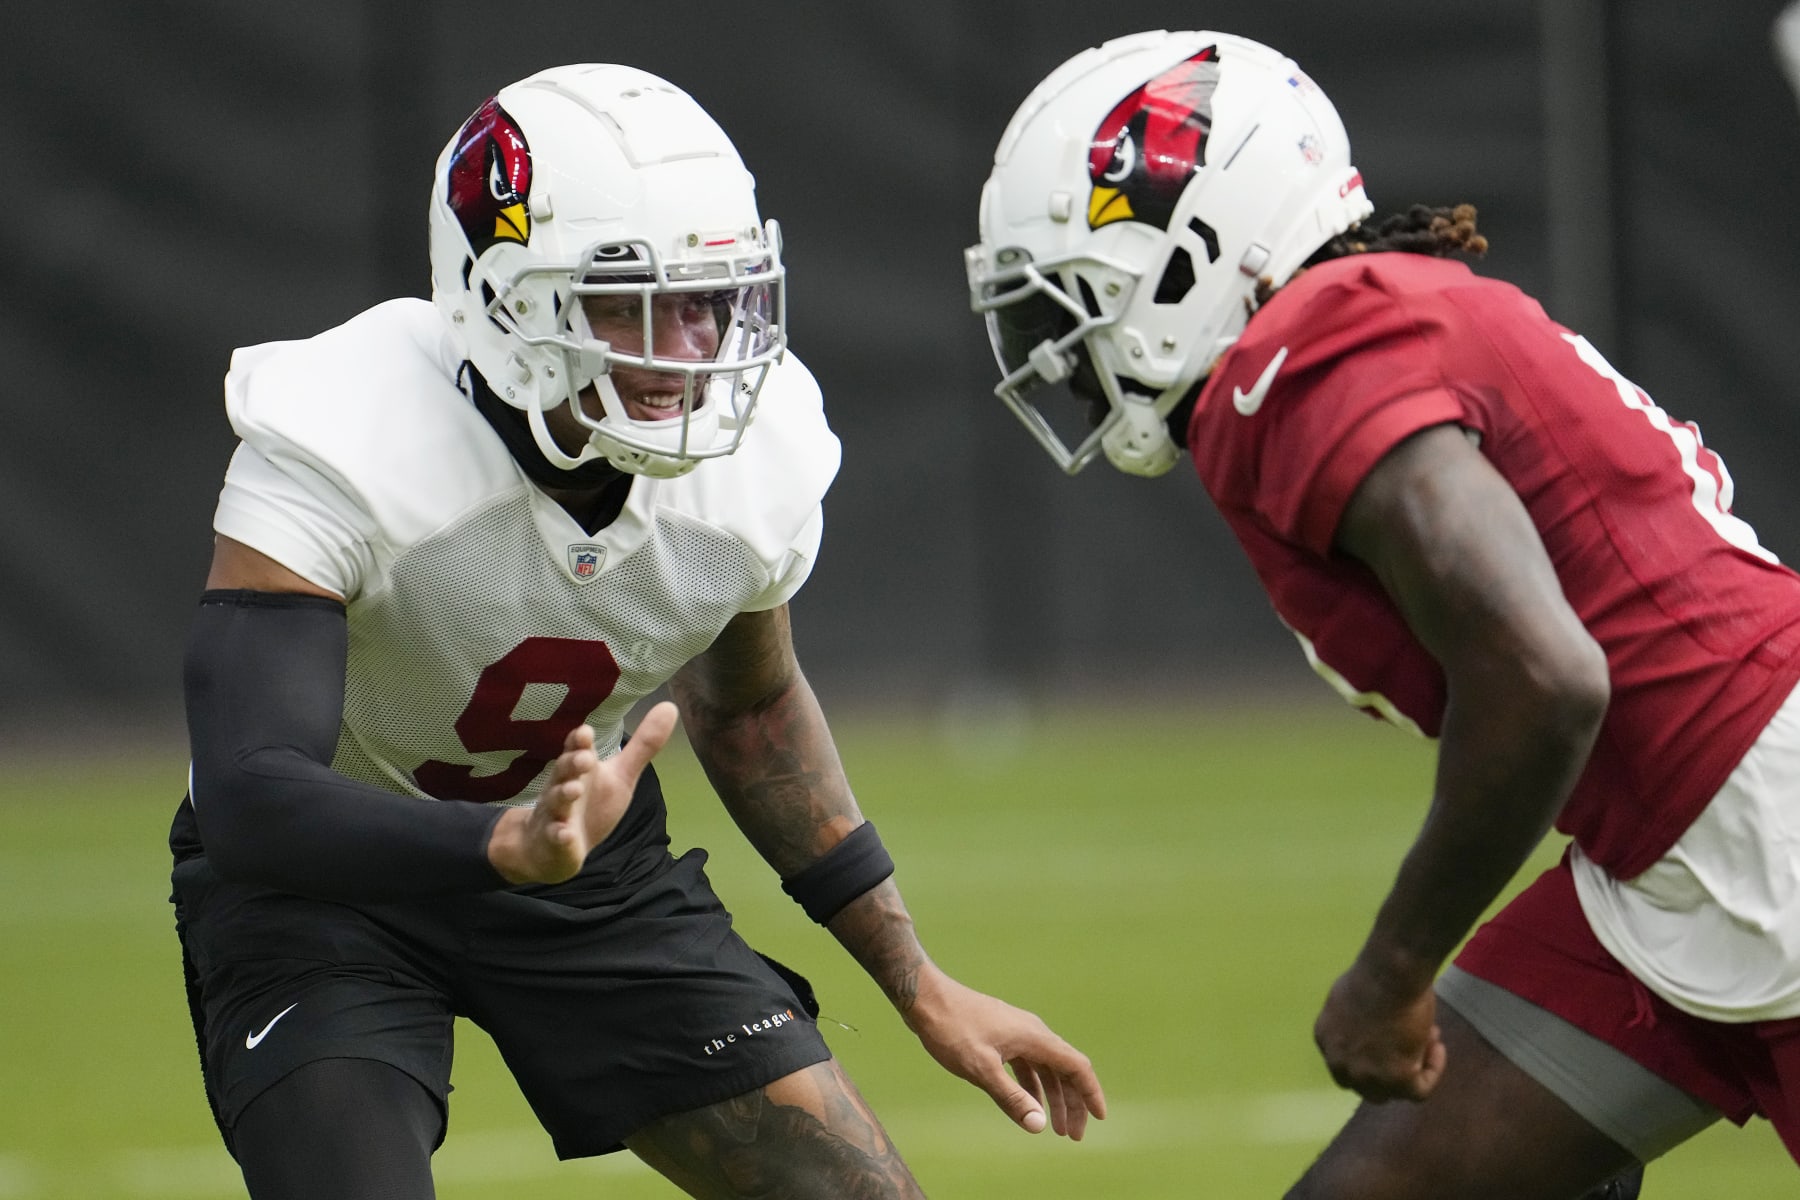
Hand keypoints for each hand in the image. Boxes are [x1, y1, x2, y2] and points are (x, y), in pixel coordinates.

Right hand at [487, 702, 678, 884]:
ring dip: (564, 794)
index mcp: (579, 768)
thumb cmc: (592, 805)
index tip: (585, 732)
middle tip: (585, 758)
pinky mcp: (553, 840)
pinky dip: (559, 835)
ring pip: (556, 802)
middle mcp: (563, 786)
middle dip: (572, 763)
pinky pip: (554, 837)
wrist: (555, 847)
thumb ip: (643, 746)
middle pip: (564, 771)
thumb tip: (670, 707)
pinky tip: (565, 835)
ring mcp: (555, 814)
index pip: (576, 749)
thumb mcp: (621, 776)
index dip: (579, 741)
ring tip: (574, 789)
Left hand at [904, 971, 1106, 1138]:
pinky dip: (1033, 1085)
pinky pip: (1027, 1063)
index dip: (1091, 1093)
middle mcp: (1032, 1032)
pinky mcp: (1002, 1035)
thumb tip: (1039, 1125)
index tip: (1099, 1118)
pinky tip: (1028, 1104)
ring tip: (1053, 1128)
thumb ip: (1011, 1098)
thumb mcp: (981, 1070)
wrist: (926, 998)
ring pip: (1046, 1068)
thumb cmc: (951, 1030)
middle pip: (1064, 1070)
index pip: (1076, 1066)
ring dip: (1052, 1097)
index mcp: (1035, 1037)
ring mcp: (1017, 1031)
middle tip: (1072, 1136)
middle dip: (1072, 1103)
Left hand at [1312, 959, 1445, 1102]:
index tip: (1390, 1037)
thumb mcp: (1351, 998)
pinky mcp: (1395, 1080)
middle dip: (1388, 1069)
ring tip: (1429, 1038)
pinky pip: (1418, 1091)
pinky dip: (1432, 1071)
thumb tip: (1375, 1027)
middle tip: (1410, 1046)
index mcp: (1326, 1039)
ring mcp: (1365, 1076)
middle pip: (1364, 1084)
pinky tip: (1438, 1048)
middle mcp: (1339, 1063)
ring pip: (1392, 1091)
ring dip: (1413, 1068)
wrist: (1390, 974)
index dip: (1370, 1054)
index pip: (1346, 1063)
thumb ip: (1356, 1021)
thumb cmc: (1374, 976)